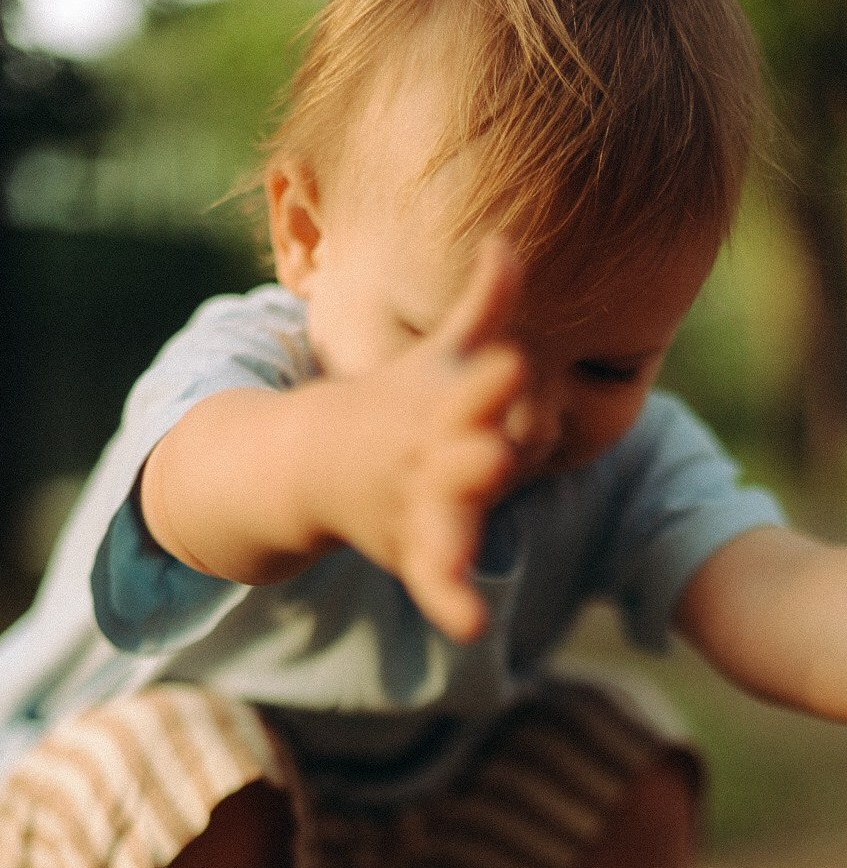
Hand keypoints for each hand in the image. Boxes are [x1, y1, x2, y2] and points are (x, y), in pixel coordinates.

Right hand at [316, 236, 527, 640]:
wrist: (310, 461)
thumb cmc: (397, 403)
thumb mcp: (439, 356)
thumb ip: (483, 307)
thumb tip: (507, 242)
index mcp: (446, 399)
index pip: (486, 390)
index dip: (500, 383)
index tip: (515, 367)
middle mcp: (432, 450)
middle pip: (468, 451)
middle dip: (481, 450)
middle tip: (494, 453)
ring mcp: (419, 502)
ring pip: (448, 516)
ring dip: (458, 524)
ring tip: (467, 551)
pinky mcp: (416, 549)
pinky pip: (437, 579)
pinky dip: (451, 601)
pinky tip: (471, 625)